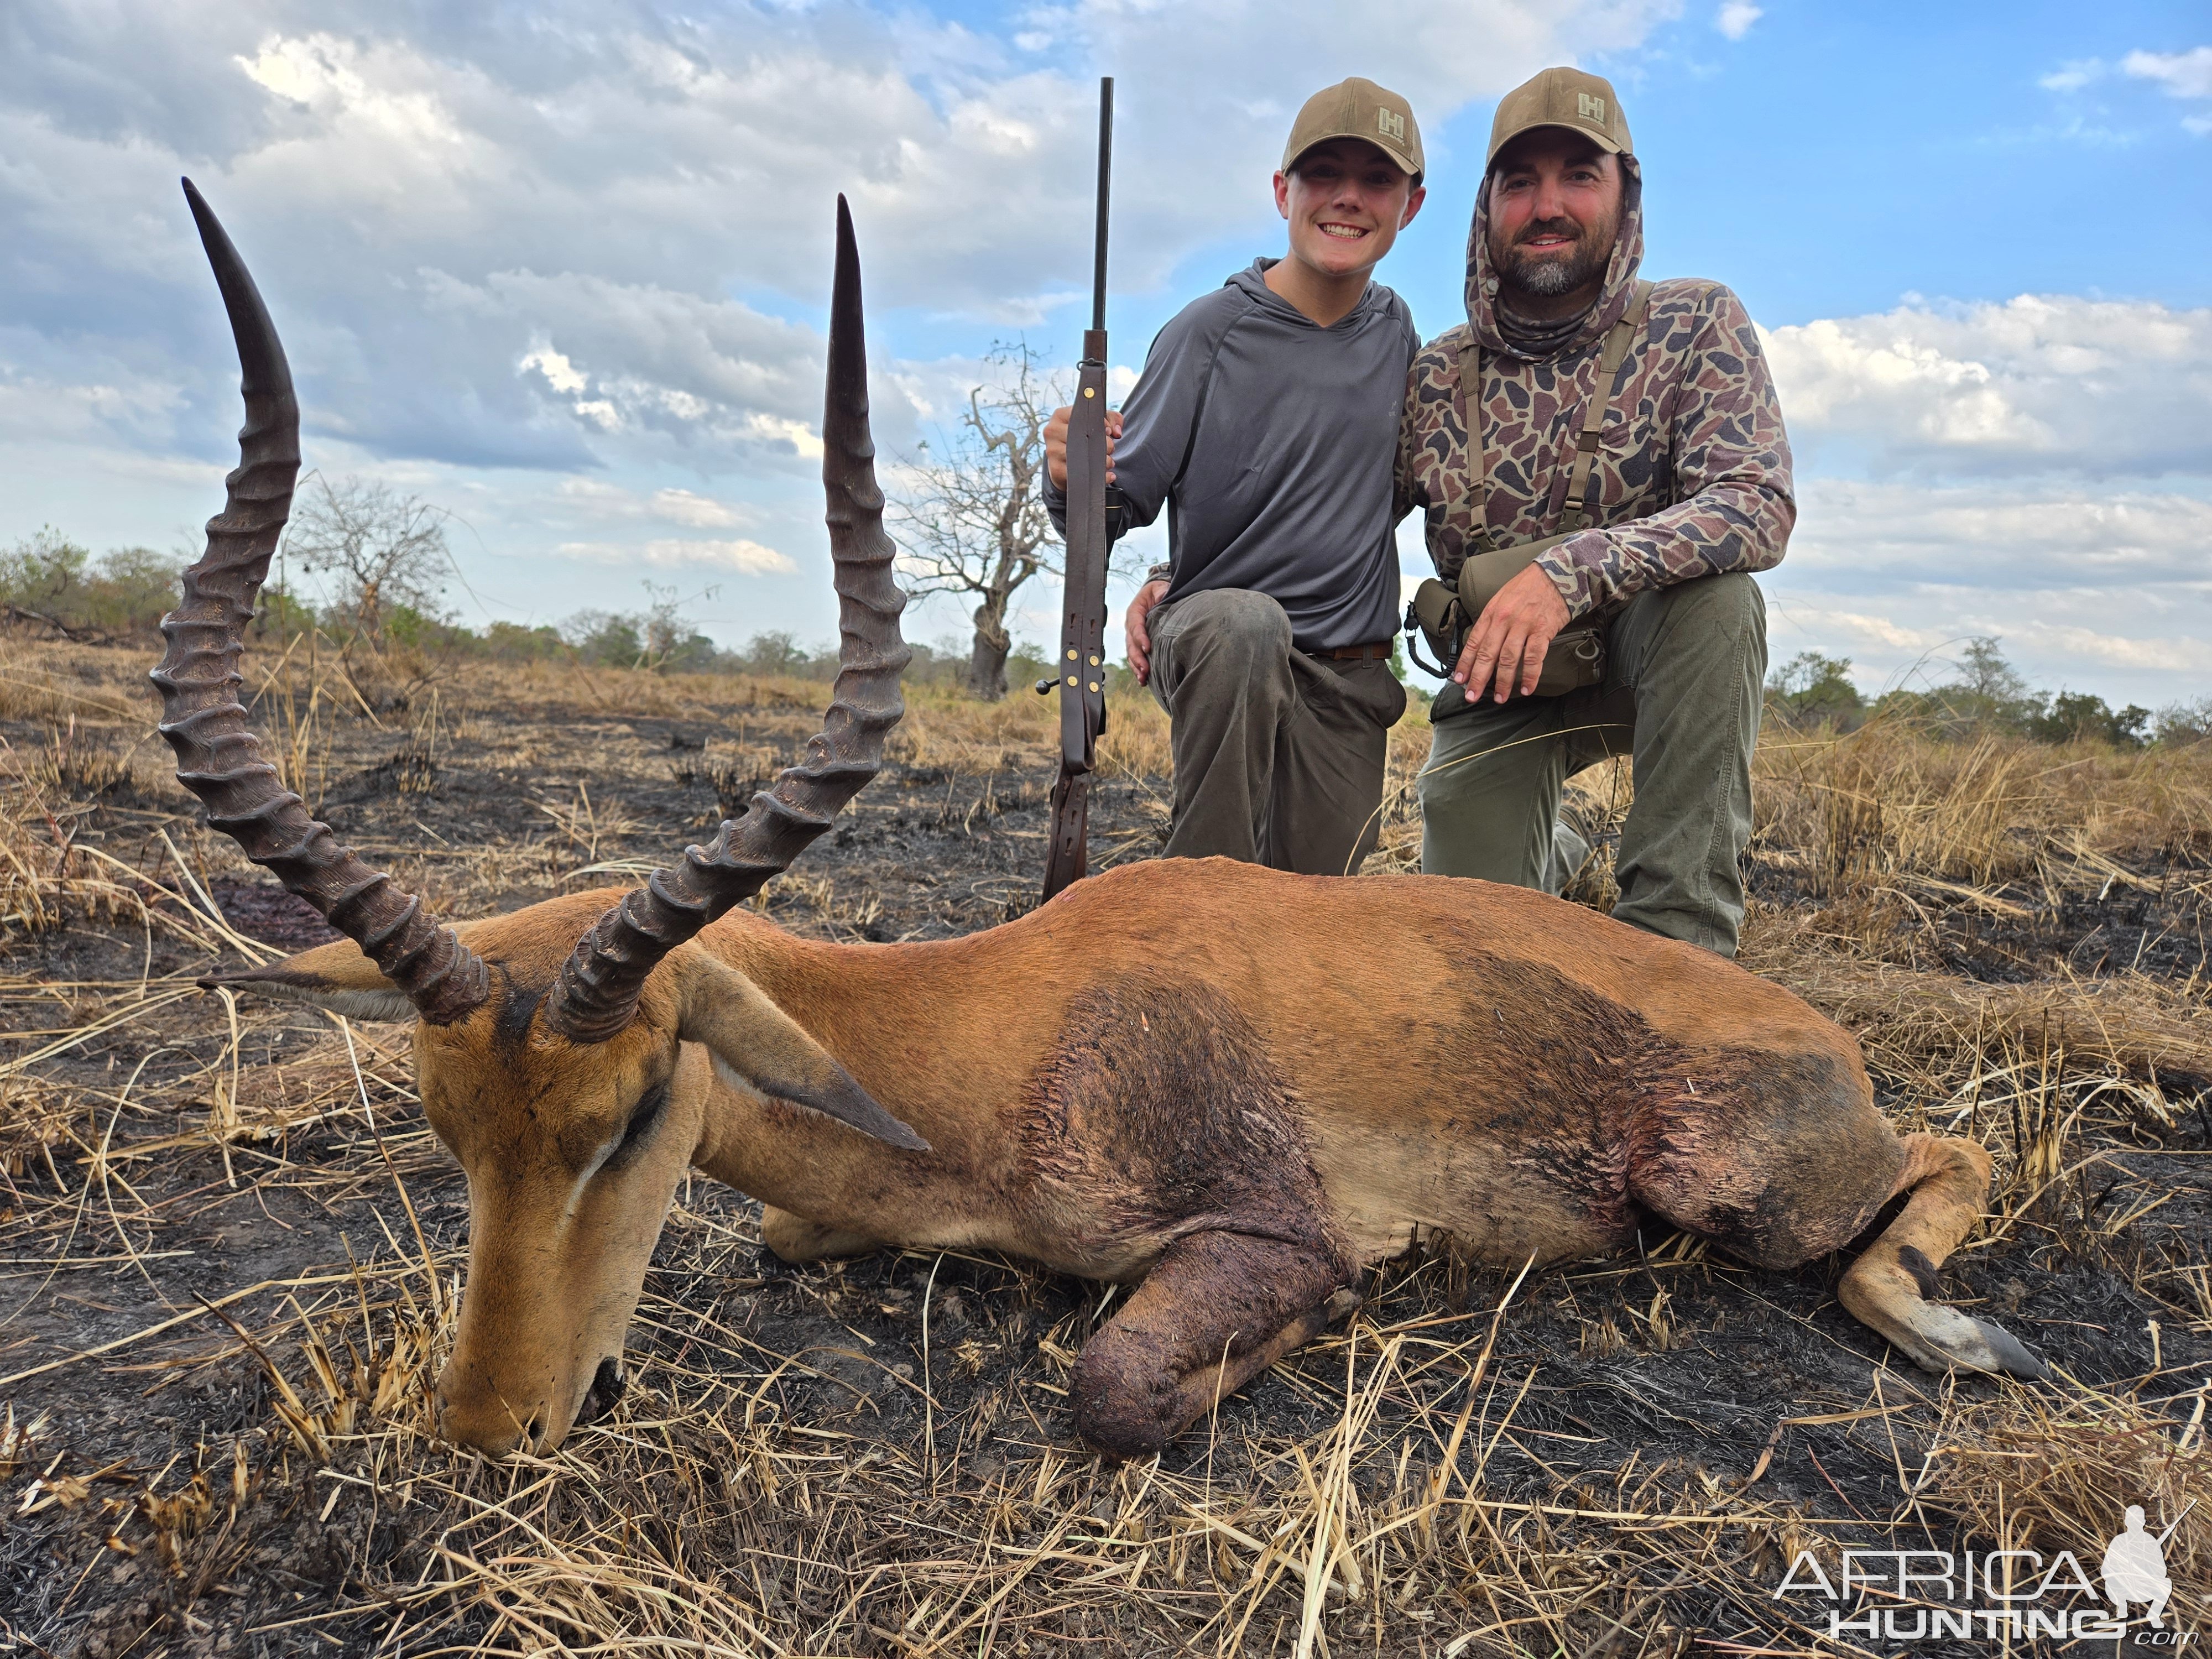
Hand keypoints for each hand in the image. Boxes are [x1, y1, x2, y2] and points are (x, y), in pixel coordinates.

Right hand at [1044, 406, 1120, 489]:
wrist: (1062, 464)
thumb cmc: (1079, 439)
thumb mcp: (1093, 423)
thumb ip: (1111, 419)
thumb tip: (1116, 431)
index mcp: (1060, 416)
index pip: (1083, 415)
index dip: (1101, 424)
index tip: (1109, 431)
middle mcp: (1052, 431)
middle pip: (1083, 435)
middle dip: (1105, 444)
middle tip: (1110, 449)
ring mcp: (1052, 451)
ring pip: (1082, 455)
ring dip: (1103, 461)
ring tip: (1108, 461)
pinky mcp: (1056, 469)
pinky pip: (1081, 474)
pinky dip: (1100, 476)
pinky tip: (1108, 474)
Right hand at [1124, 578, 1169, 684]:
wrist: (1156, 595)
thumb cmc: (1158, 591)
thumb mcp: (1160, 588)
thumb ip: (1162, 592)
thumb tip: (1164, 595)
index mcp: (1135, 611)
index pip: (1135, 625)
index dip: (1140, 637)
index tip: (1148, 648)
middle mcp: (1131, 625)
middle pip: (1131, 644)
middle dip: (1138, 658)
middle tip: (1145, 669)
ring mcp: (1133, 636)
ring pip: (1131, 653)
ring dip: (1136, 667)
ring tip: (1143, 678)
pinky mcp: (1137, 644)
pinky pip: (1135, 658)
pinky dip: (1138, 669)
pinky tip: (1143, 680)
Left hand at [1453, 562, 1571, 701]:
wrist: (1557, 573)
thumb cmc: (1528, 588)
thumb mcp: (1502, 598)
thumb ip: (1491, 621)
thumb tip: (1481, 645)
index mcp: (1491, 613)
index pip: (1473, 642)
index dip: (1465, 664)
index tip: (1459, 680)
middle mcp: (1503, 620)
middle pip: (1487, 654)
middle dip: (1477, 678)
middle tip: (1471, 696)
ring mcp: (1523, 625)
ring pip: (1508, 659)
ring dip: (1503, 682)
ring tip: (1500, 697)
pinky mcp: (1542, 630)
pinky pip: (1534, 657)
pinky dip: (1529, 675)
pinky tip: (1525, 688)